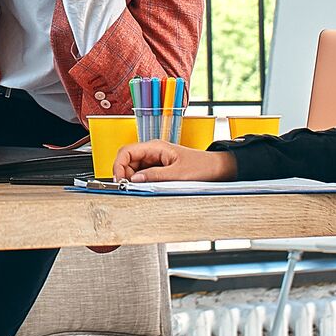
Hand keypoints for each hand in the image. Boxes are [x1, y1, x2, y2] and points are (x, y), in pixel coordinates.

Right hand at [112, 141, 236, 184]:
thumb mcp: (178, 174)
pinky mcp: (158, 168)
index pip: (126, 151)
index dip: (118, 165)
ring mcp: (155, 160)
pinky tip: (144, 187)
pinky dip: (139, 181)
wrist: (216, 168)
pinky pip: (142, 174)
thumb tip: (135, 179)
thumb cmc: (202, 166)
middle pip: (127, 160)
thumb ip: (155, 176)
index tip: (119, 179)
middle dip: (123, 173)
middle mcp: (152, 151)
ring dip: (131, 178)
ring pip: (133, 168)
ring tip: (136, 188)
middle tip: (126, 187)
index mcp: (155, 147)